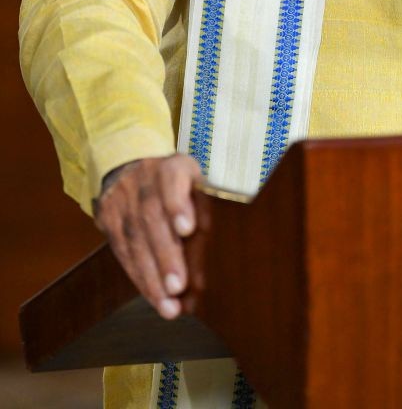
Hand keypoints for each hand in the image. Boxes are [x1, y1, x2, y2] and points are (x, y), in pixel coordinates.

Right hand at [93, 153, 201, 318]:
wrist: (128, 165)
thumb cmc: (177, 180)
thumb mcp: (194, 177)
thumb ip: (205, 202)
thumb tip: (224, 240)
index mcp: (171, 166)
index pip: (171, 180)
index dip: (177, 204)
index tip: (188, 229)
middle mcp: (142, 181)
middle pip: (151, 218)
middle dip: (165, 255)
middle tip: (179, 286)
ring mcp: (121, 201)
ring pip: (134, 240)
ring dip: (151, 277)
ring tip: (168, 305)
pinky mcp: (108, 221)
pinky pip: (123, 253)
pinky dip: (139, 278)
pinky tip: (154, 297)